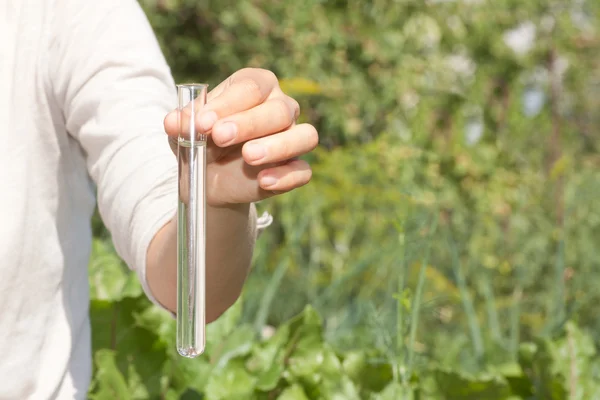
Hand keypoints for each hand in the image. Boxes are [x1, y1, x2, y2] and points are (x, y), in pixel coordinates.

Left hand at [164, 68, 317, 206]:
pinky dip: (286, 176)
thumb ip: (181, 124)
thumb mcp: (184, 132)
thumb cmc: (200, 143)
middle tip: (220, 137)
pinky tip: (263, 181)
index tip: (204, 122)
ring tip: (249, 156)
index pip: (251, 87)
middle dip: (249, 123)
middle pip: (279, 110)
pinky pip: (303, 171)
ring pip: (304, 136)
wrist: (208, 179)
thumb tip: (174, 121)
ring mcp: (292, 138)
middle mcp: (281, 107)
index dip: (228, 103)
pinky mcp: (295, 168)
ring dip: (278, 145)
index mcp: (255, 87)